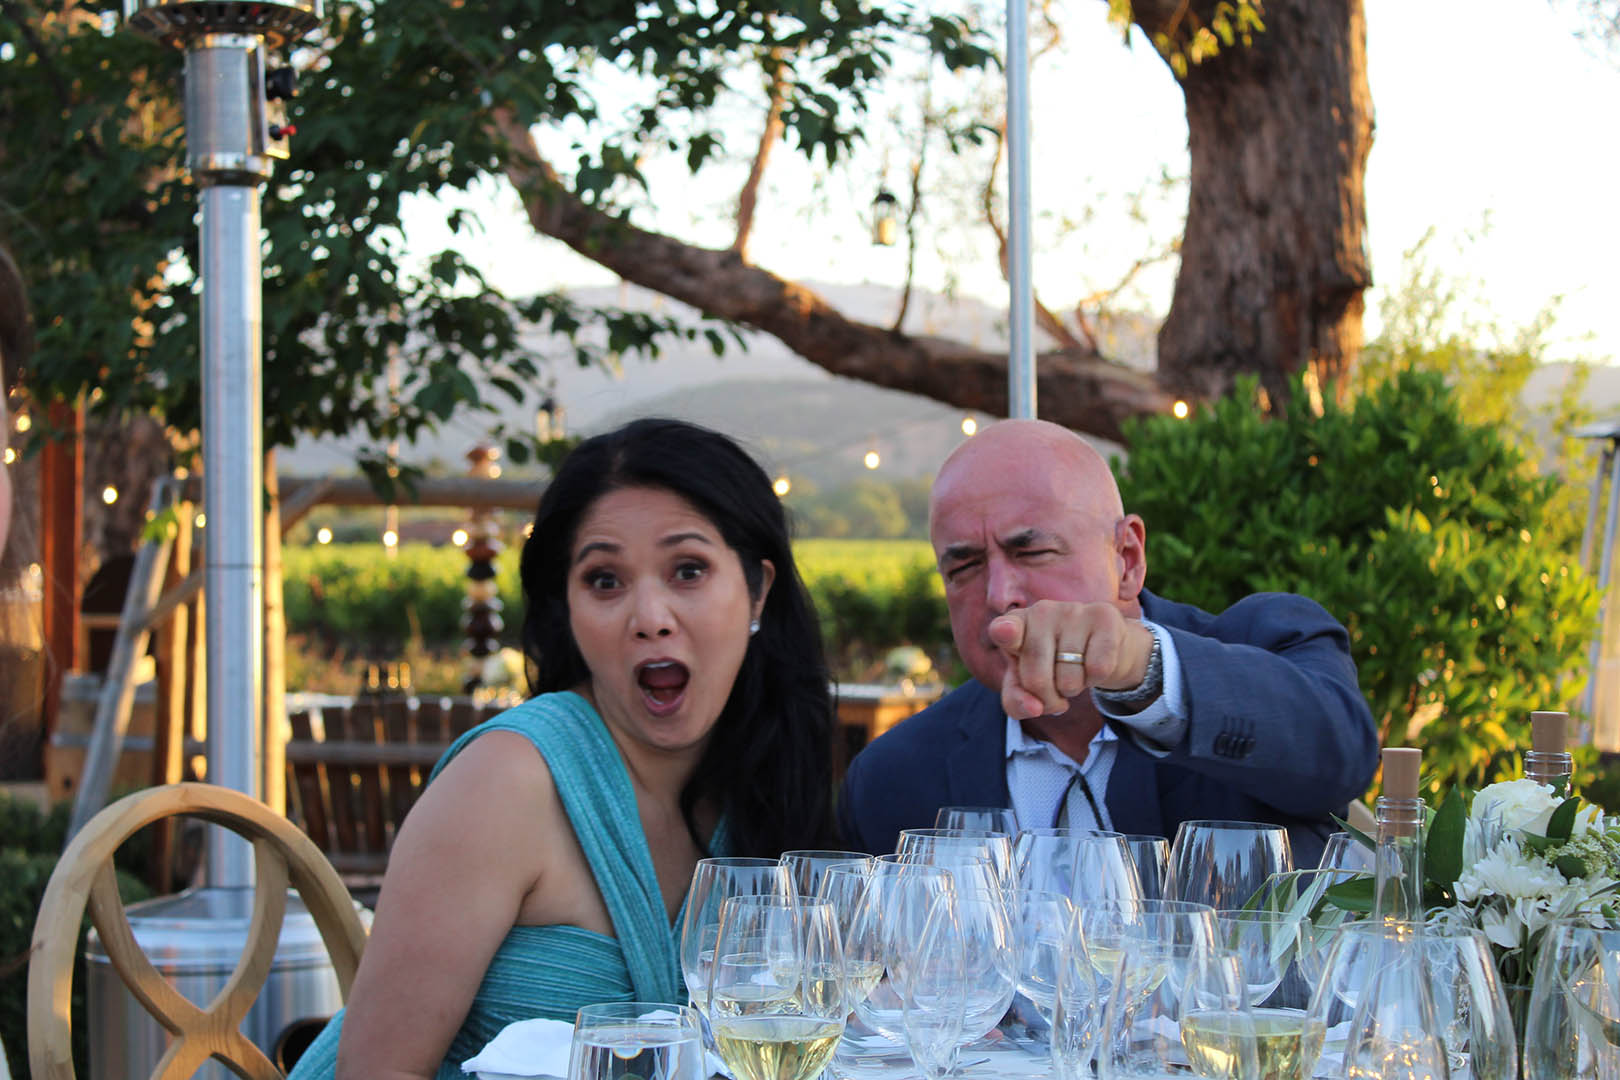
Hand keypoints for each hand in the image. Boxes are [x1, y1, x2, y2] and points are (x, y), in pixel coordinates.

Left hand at [987, 601, 1154, 719]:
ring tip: (1074, 671)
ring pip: (1069, 680)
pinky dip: (1095, 680)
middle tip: (1054, 690)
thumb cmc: (1054, 666)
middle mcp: (1041, 611)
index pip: (1004, 628)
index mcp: (1015, 625)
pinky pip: (1098, 669)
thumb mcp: (1027, 686)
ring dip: (1073, 690)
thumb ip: (1017, 701)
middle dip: (1047, 699)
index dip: (1005, 632)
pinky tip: (1092, 664)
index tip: (1005, 631)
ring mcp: (1072, 611)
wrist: (1102, 648)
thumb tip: (1034, 709)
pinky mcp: (1104, 616)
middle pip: (1036, 678)